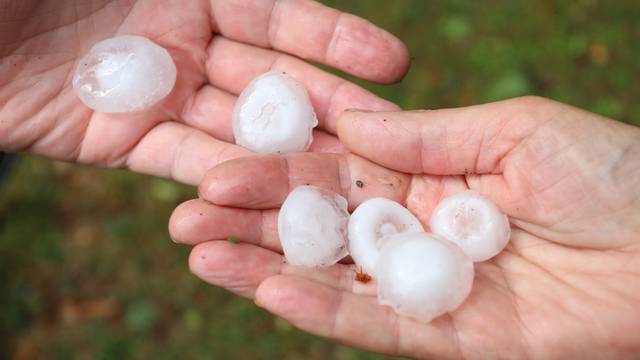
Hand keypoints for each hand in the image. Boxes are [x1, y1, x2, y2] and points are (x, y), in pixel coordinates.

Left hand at [0, 0, 407, 184]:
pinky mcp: (123, 141)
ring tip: (343, 182)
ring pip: (237, 128)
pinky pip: (185, 162)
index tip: (394, 64)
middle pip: (272, 79)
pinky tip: (269, 200)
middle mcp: (184, 40)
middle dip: (332, 107)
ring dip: (289, 155)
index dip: (337, 40)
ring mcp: (158, 93)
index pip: (280, 17)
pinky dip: (223, 179)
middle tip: (392, 137)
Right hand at [170, 96, 639, 357]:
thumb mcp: (513, 130)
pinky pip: (375, 325)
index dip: (278, 170)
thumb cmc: (610, 171)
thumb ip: (426, 136)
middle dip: (252, 222)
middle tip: (184, 217)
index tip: (219, 167)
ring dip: (264, 267)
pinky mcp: (450, 336)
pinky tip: (265, 292)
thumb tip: (347, 124)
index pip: (336, 170)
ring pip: (333, 278)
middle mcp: (417, 229)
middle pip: (321, 226)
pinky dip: (320, 311)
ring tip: (199, 255)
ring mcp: (428, 285)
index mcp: (429, 173)